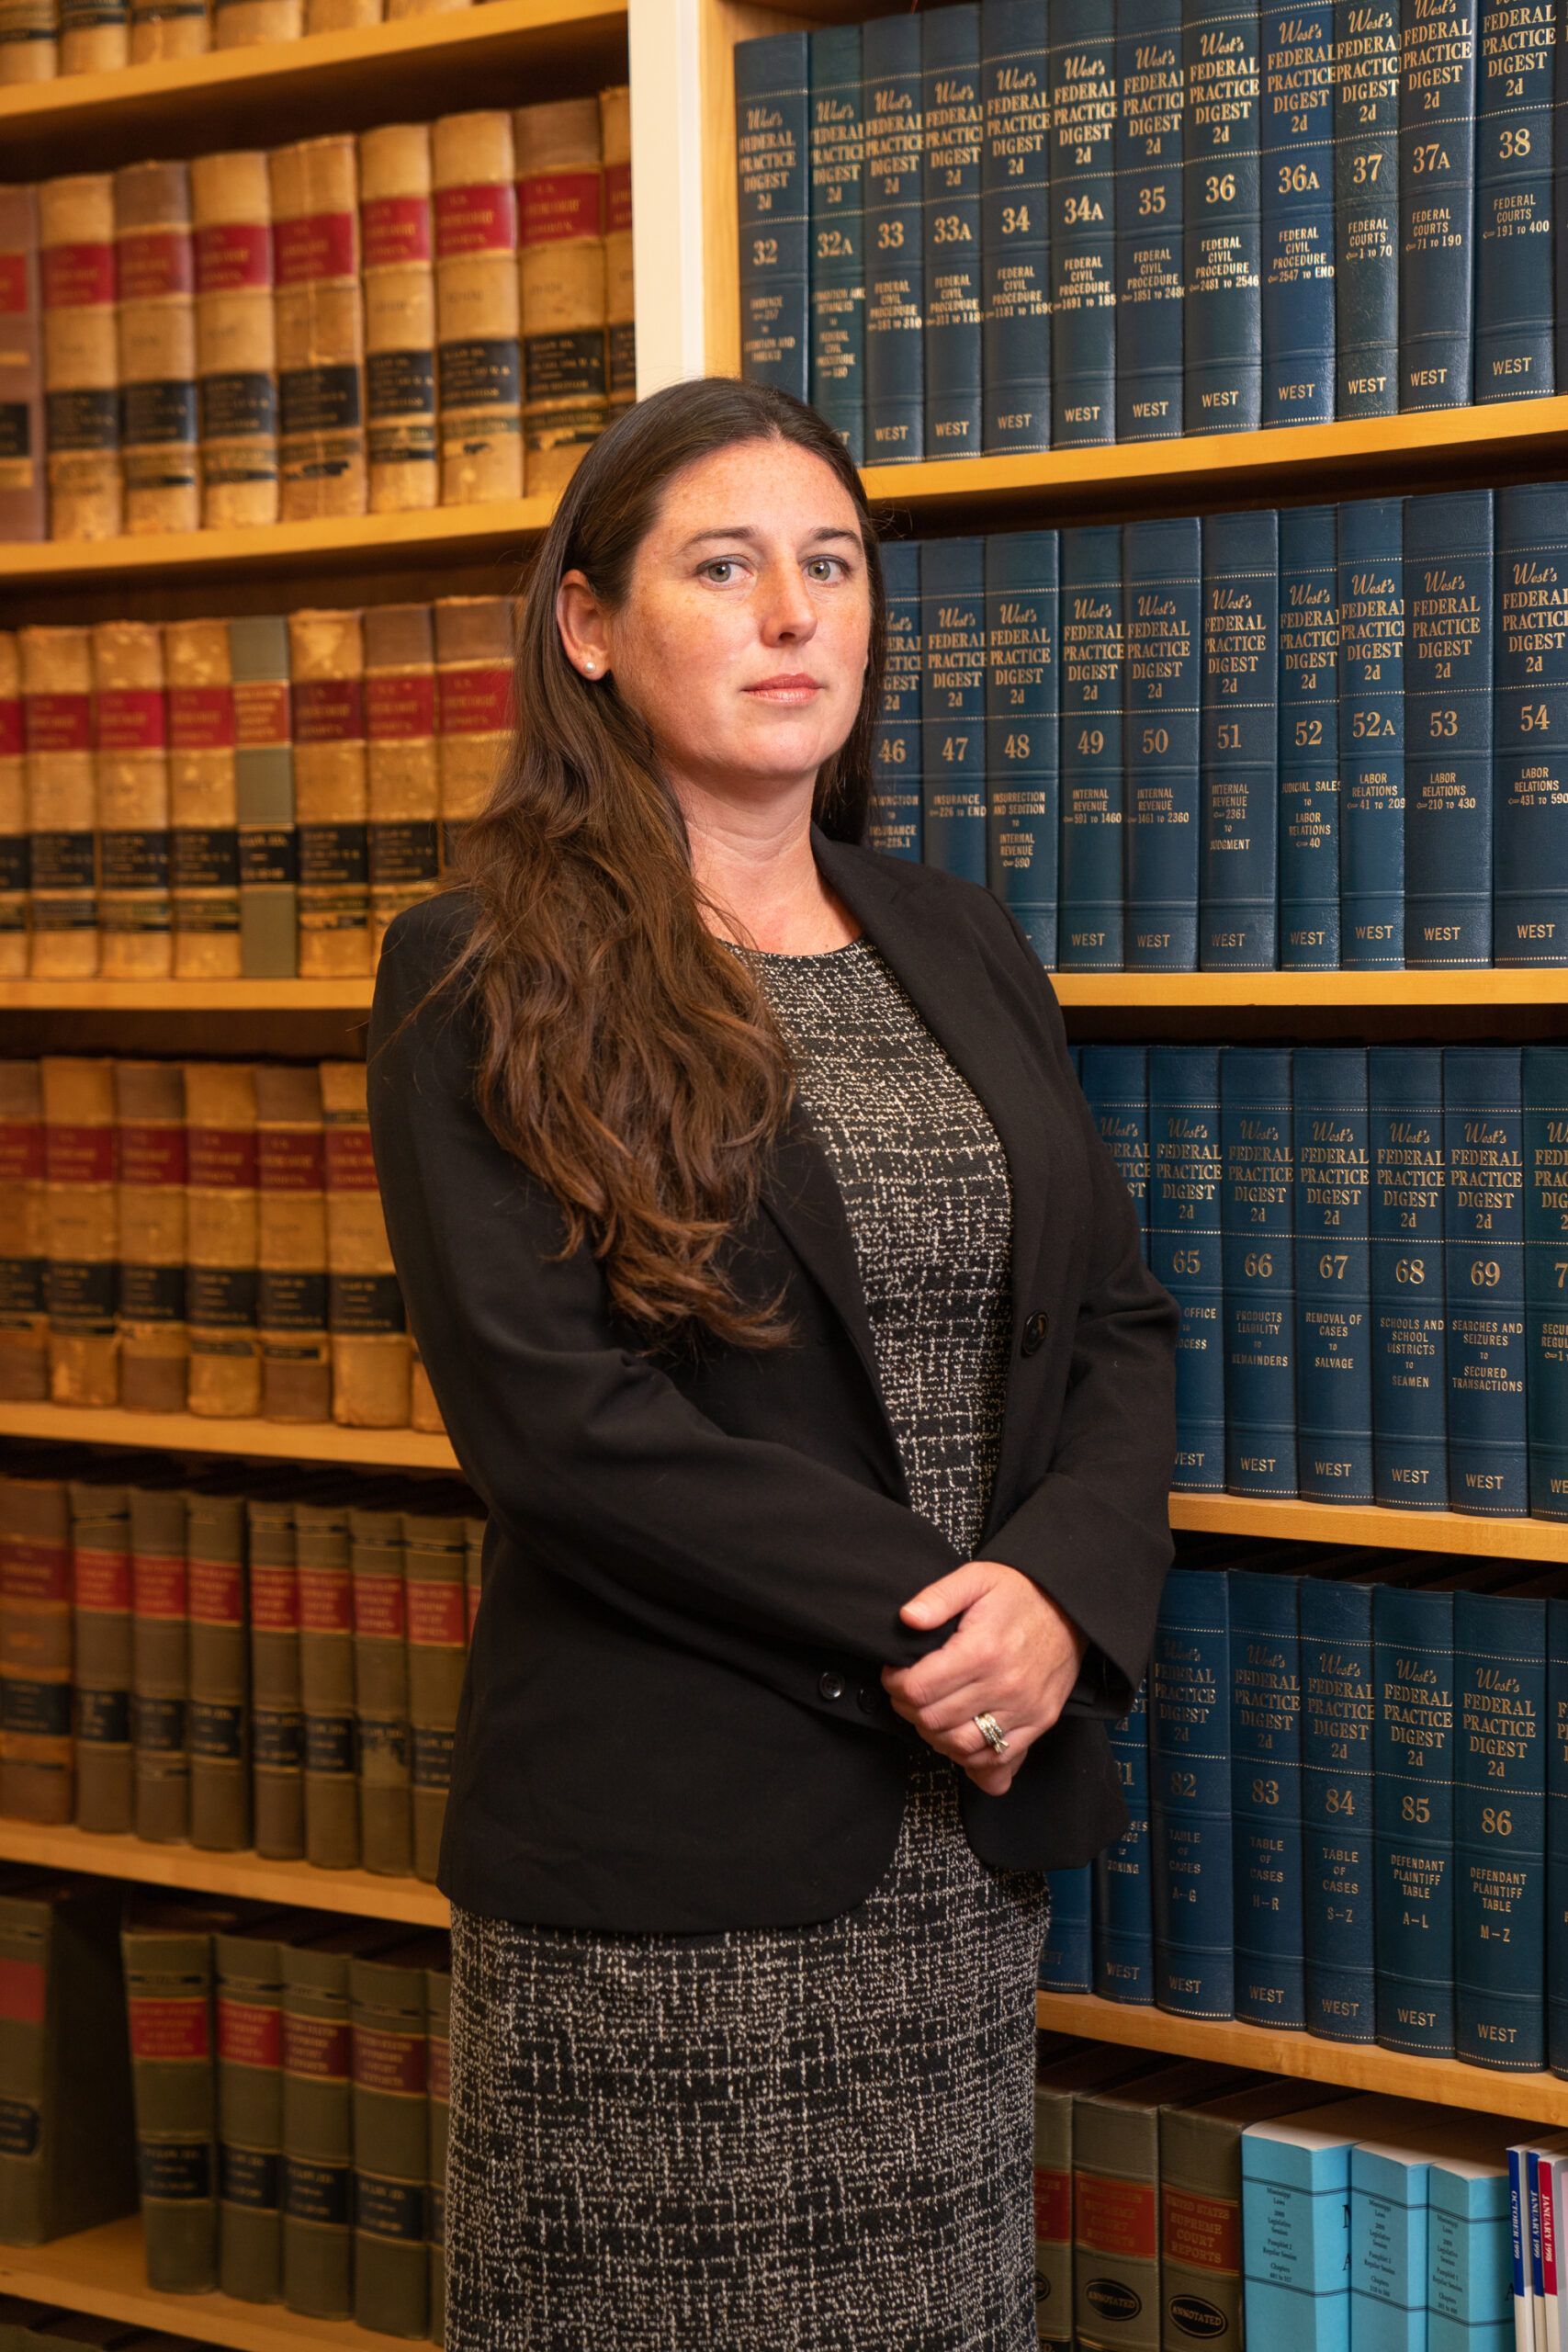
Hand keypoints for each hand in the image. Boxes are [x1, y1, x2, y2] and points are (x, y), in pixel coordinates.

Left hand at [880, 1561, 1087, 1795]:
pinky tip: (959, 1736)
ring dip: (935, 1735)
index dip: (895, 1685)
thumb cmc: (1019, 1592)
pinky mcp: (1040, 1721)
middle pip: (934, 1720)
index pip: (919, 1689)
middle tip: (909, 1692)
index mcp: (982, 1651)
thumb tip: (908, 1618)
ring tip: (930, 1712)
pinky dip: (972, 1756)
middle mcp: (1004, 1685)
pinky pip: (999, 1757)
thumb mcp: (975, 1578)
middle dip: (909, 1709)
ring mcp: (1025, 1708)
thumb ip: (938, 1597)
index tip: (895, 1674)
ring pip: (961, 1746)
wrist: (1070, 1605)